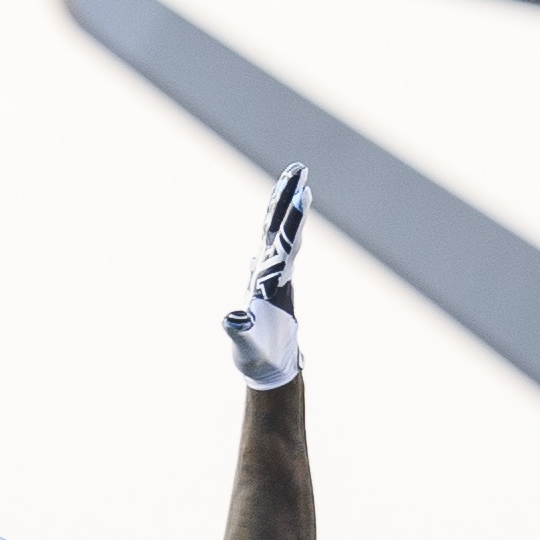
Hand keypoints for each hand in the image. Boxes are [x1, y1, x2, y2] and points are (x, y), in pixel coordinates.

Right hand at [223, 163, 308, 389]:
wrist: (272, 371)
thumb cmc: (259, 358)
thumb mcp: (246, 345)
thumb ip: (240, 331)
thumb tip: (235, 319)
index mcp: (276, 283)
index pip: (287, 244)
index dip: (294, 219)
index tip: (305, 193)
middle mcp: (279, 275)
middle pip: (286, 228)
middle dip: (292, 198)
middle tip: (301, 168)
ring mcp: (273, 277)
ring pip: (280, 234)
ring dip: (285, 206)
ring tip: (294, 180)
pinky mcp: (266, 282)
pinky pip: (271, 247)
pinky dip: (273, 229)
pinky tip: (271, 223)